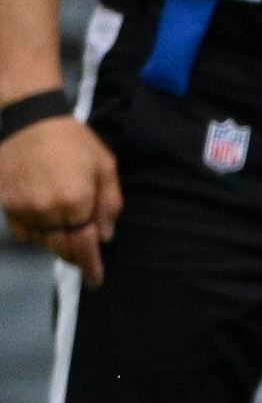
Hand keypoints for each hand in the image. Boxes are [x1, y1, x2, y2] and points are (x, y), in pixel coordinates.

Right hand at [1, 115, 118, 285]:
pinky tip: (44, 221)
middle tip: (85, 260)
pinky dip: (34, 234)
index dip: (91, 265)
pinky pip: (21, 233)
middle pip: (61, 248)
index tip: (96, 280)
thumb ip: (109, 204)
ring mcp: (21, 208)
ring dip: (55, 243)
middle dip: (75, 256)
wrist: (30, 122)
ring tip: (65, 230)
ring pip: (41, 242)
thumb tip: (104, 237)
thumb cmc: (75, 142)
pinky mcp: (5, 204)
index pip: (84, 244)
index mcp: (76, 201)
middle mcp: (46, 210)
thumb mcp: (105, 167)